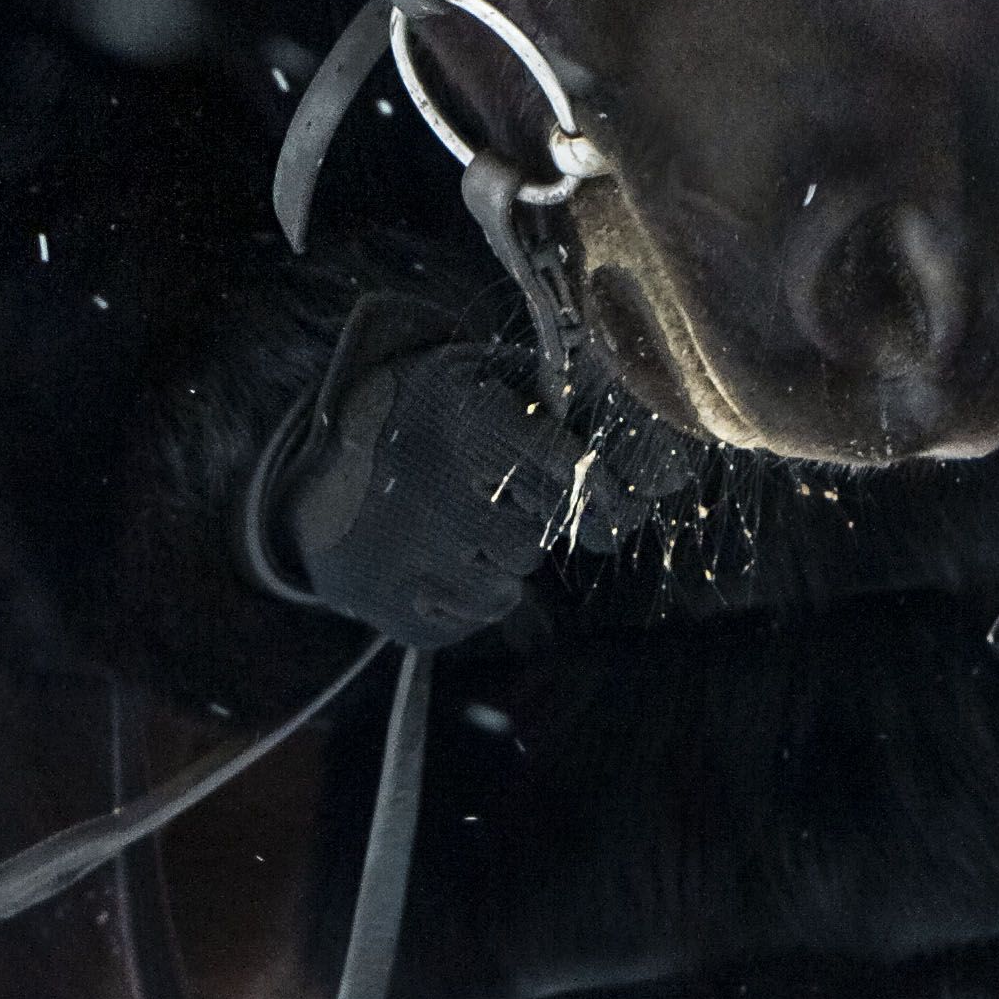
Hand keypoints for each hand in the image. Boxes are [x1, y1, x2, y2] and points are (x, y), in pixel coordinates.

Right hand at [244, 296, 697, 648]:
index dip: (604, 499)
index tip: (617, 509)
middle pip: (536, 538)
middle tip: (499, 496)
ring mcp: (410, 557)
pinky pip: (470, 620)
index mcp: (469, 422)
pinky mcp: (392, 608)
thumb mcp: (490, 378)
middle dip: (531, 522)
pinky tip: (439, 557)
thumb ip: (579, 410)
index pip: (567, 473)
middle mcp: (438, 492)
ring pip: (508, 584)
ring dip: (500, 559)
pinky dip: (468, 596)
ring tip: (462, 521)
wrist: (322, 463)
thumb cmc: (432, 413)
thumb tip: (676, 475)